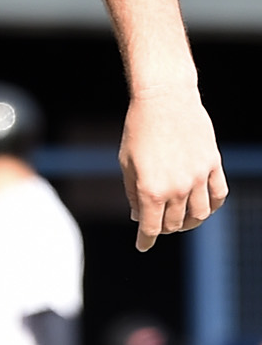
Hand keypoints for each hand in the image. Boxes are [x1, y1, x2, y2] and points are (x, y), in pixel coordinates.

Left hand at [119, 85, 226, 251]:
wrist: (163, 98)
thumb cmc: (138, 128)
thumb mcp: (126, 161)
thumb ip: (132, 192)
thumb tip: (139, 217)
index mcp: (151, 189)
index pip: (150, 227)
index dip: (145, 240)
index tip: (142, 246)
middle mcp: (177, 188)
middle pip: (173, 223)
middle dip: (162, 228)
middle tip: (156, 225)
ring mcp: (198, 177)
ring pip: (199, 215)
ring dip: (189, 222)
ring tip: (181, 220)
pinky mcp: (213, 164)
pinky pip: (218, 195)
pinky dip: (212, 206)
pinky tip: (203, 207)